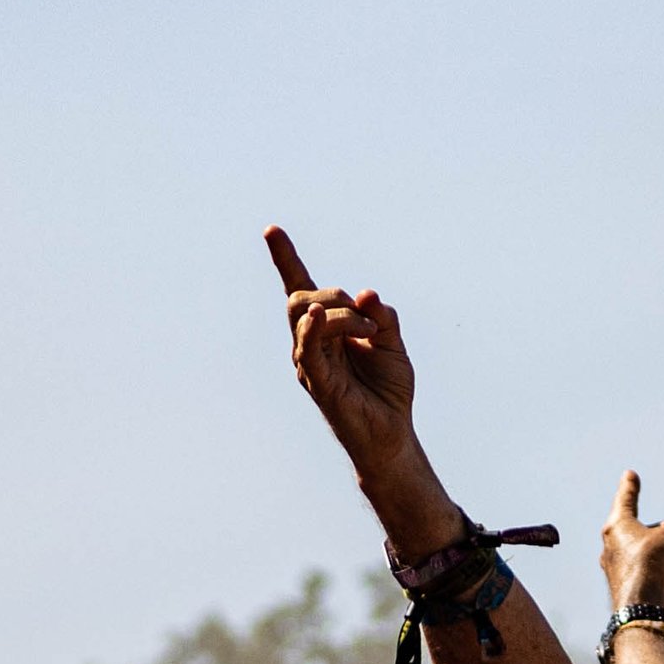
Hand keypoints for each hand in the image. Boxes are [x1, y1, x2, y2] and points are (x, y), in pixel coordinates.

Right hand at [266, 226, 418, 481]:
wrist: (392, 433)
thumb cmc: (387, 389)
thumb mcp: (391, 342)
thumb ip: (381, 316)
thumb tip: (366, 294)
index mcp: (326, 329)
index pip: (300, 287)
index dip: (285, 259)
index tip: (271, 229)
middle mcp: (311, 343)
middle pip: (301, 297)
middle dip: (332, 293)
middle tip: (364, 314)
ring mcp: (310, 362)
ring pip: (308, 317)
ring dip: (342, 315)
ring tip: (368, 331)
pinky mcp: (318, 383)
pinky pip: (308, 350)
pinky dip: (314, 328)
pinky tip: (319, 315)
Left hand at [599, 472, 663, 608]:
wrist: (644, 606)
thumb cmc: (652, 564)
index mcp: (618, 526)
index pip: (626, 500)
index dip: (630, 486)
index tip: (630, 474)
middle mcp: (615, 547)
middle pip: (654, 532)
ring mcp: (622, 569)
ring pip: (660, 554)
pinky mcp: (633, 588)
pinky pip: (659, 573)